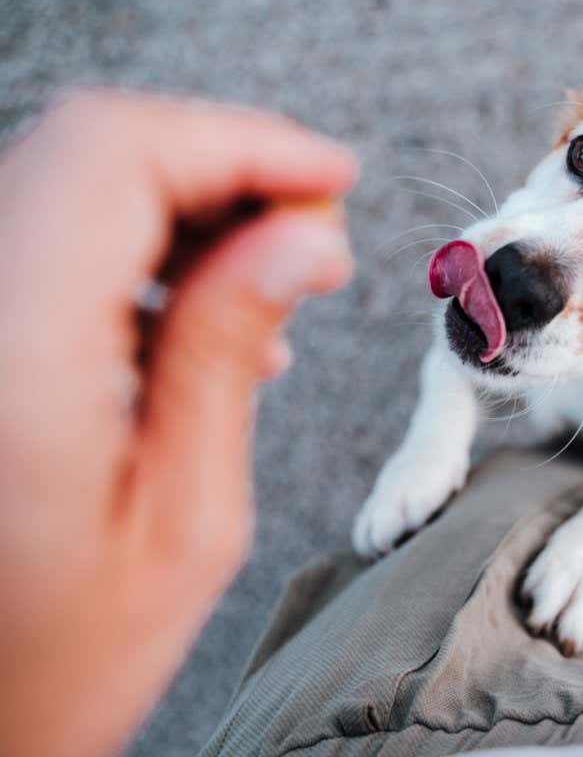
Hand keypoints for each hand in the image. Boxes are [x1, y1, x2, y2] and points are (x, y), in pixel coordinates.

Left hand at [0, 90, 356, 756]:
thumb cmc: (56, 658)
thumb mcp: (185, 517)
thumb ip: (226, 352)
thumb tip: (301, 237)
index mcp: (13, 360)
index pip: (116, 158)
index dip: (240, 142)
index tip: (333, 178)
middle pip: (89, 151)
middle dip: (223, 167)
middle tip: (316, 234)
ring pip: (69, 181)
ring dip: (185, 203)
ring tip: (272, 282)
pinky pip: (49, 237)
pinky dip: (137, 243)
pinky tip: (200, 312)